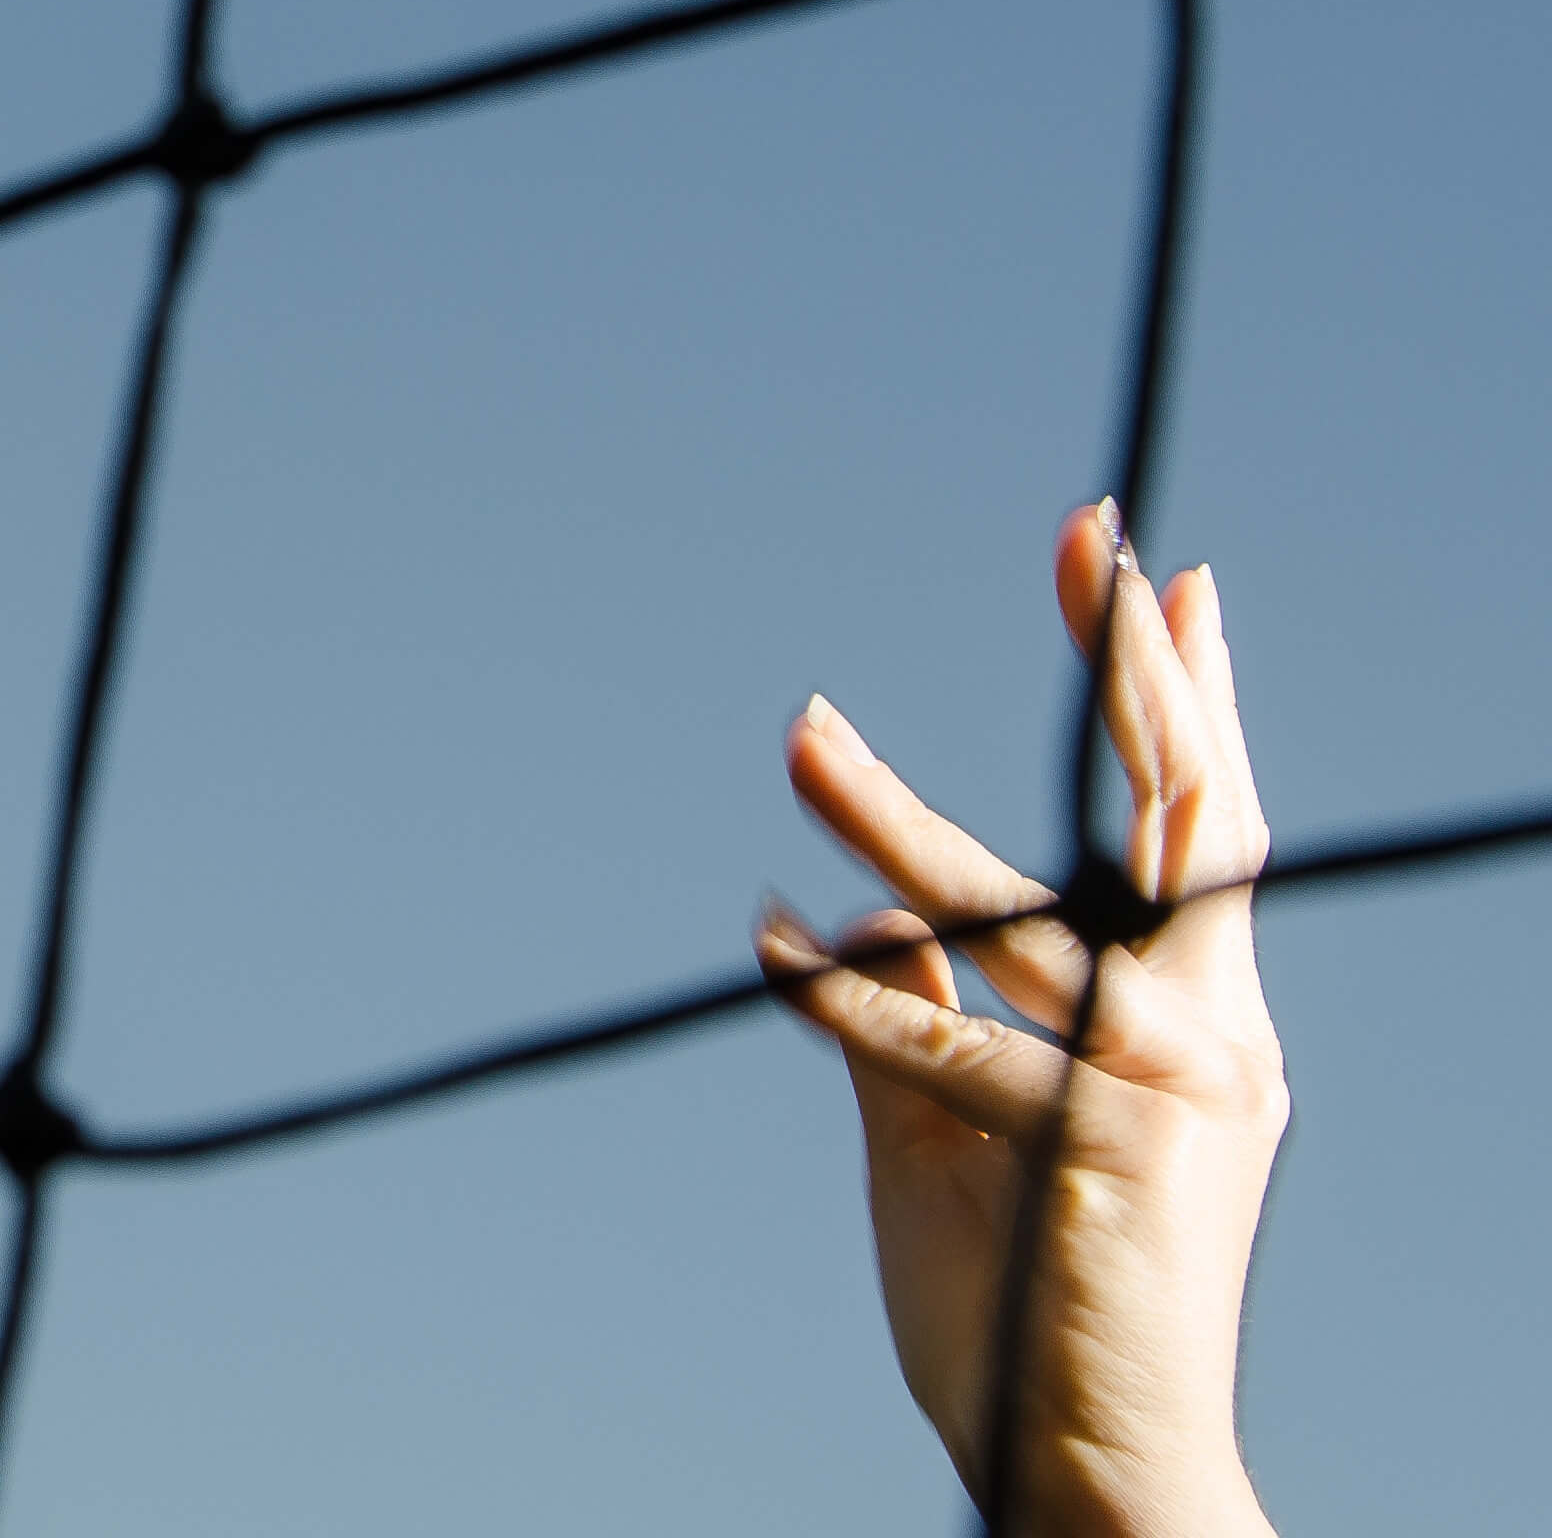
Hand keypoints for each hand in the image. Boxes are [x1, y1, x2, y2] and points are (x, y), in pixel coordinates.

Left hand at [762, 502, 1288, 1537]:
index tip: (1162, 567)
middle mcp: (1213, 1040)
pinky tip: (768, 946)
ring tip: (800, 731)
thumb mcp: (958, 1126)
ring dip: (896, 819)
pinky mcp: (1093, 1154)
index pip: (1201, 824)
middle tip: (1095, 537)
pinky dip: (843, 992)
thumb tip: (877, 910)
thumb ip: (927, 1005)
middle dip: (1138, 671)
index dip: (1183, 693)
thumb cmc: (1028, 1298)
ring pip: (1024, 911)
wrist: (1084, 1465)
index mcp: (1201, 1023)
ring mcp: (1167, 1095)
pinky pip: (938, 1041)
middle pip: (1183, 816)